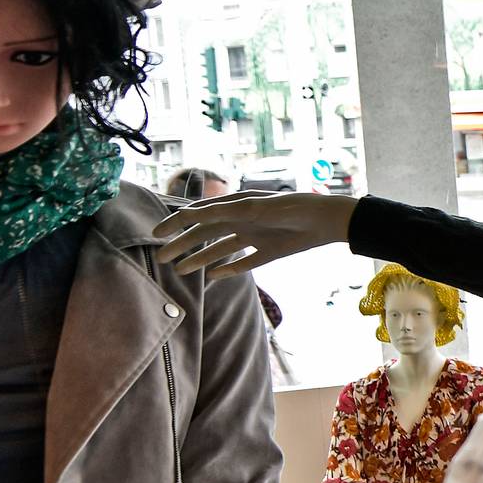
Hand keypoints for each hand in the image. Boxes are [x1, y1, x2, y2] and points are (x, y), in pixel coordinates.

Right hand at [152, 192, 357, 276]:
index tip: (156, 234)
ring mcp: (255, 236)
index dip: (177, 223)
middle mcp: (242, 220)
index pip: (199, 214)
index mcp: (236, 204)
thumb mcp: (254, 208)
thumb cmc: (291, 208)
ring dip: (200, 259)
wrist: (326, 220)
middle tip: (162, 258)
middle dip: (183, 244)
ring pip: (221, 249)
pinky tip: (214, 277)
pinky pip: (245, 262)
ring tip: (181, 270)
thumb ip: (223, 213)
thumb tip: (190, 215)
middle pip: (206, 234)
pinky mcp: (270, 252)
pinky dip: (229, 269)